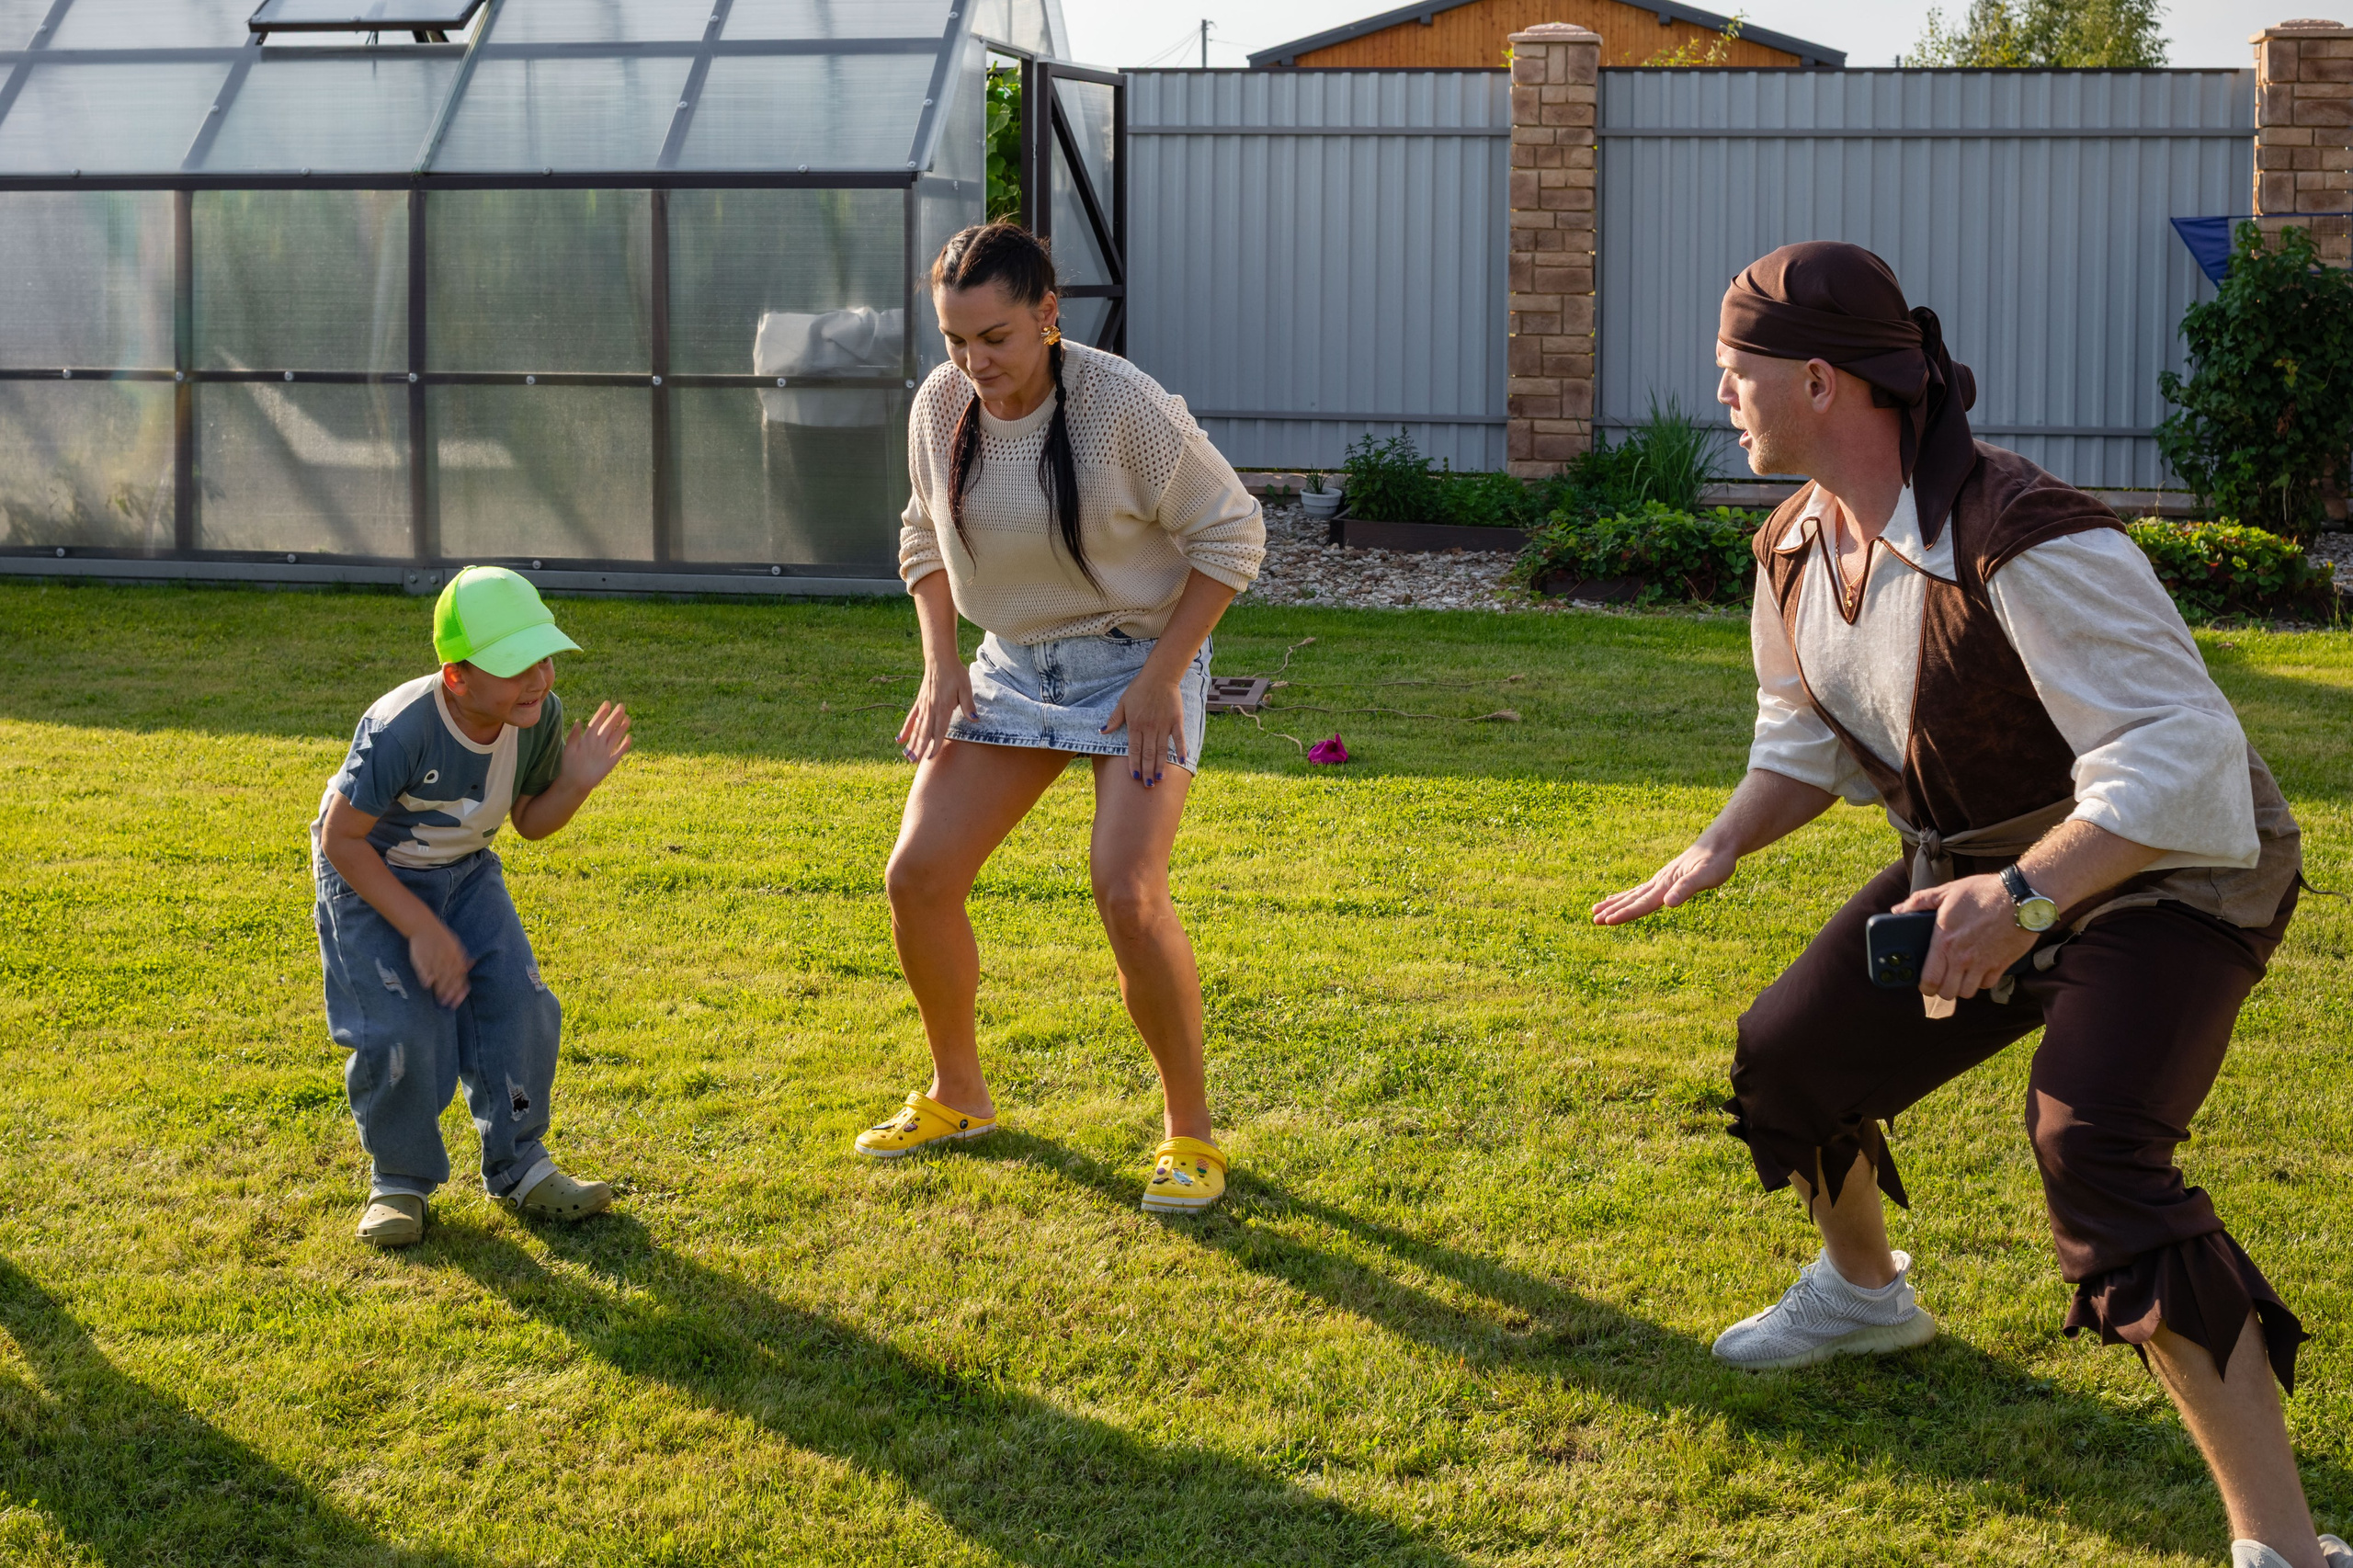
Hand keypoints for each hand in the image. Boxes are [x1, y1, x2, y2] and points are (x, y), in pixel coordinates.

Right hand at [408, 920, 471, 1007]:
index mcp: (456, 955)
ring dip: (441, 989)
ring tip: (441, 1001)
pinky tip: (428, 985)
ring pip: (439, 976)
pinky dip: (427, 977)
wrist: (423, 925)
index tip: (460, 999)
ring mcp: (434, 958)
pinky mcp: (422, 957)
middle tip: (451, 1005)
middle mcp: (447, 958)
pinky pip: (425, 969)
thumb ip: (462, 956)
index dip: (460, 988)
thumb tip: (472, 964)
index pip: (460, 975)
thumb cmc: (441, 936)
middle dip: (452, 992)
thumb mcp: (455, 944)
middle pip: (451, 978)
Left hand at [559, 702, 632, 792]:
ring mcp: (605, 752)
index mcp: (588, 738)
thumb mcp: (569, 749)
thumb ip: (574, 736)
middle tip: (621, 706)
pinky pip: (619, 752)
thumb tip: (579, 721)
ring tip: (628, 719)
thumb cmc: (569, 765)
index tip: (607, 703)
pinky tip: (629, 738)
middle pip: (608, 728)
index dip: (602, 713)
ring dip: (621, 728)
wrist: (574, 782)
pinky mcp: (610, 762)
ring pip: (615, 737)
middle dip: (614, 717)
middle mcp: (598, 743)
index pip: (596, 723)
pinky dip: (624, 746)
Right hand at [900, 663, 972, 763]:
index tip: (931, 758)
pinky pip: (911, 718)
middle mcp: (931, 708)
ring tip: (907, 756)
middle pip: (924, 732)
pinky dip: (906, 729)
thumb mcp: (966, 687)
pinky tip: (899, 739)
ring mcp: (923, 706)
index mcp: (943, 707)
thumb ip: (968, 705)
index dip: (934, 745)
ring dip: (911, 742)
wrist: (940, 659)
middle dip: (919, 748)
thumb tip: (974, 720)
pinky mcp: (919, 702)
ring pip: (916, 728)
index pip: (938, 730)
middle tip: (913, 762)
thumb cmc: (955, 673)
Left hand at [1105, 671, 1186, 786]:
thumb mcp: (1123, 702)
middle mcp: (1149, 728)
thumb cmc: (1139, 688)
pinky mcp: (1176, 720)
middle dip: (1147, 771)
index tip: (1134, 777)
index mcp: (1135, 724)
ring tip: (1159, 779)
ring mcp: (1163, 725)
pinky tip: (1181, 761)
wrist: (1159, 676)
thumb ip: (1114, 719)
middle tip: (1147, 785)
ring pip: (1161, 750)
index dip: (1134, 764)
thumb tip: (1102, 731)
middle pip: (1148, 754)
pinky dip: (1181, 750)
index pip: (1134, 750)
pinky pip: (1179, 738)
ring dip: (1160, 765)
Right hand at [1591, 841, 1738, 924]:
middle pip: (1632, 899)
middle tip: (1593, 919)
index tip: (1607, 921)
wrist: (1719, 844)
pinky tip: (1620, 898)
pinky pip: (1641, 891)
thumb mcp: (1706, 876)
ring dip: (1615, 903)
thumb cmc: (1716, 861)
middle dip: (1613, 910)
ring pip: (1633, 895)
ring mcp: (1660, 880)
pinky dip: (1627, 896)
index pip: (1642, 903)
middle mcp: (1659, 883)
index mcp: (1666, 885)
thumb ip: (1687, 888)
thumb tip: (1668, 903)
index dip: (1625, 913)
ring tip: (1595, 910)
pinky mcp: (1665, 880)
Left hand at [1895, 874, 2037, 999]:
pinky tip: (1979, 970)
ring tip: (1960, 977)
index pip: (1929, 979)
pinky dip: (1982, 982)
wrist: (2021, 897)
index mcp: (1944, 941)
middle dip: (1942, 989)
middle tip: (1943, 980)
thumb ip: (1920, 901)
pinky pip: (1987, 984)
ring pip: (1967, 992)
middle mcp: (1962, 957)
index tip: (1924, 984)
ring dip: (1962, 987)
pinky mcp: (2001, 965)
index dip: (1924, 987)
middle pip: (1947, 992)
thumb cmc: (1984, 892)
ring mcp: (1983, 963)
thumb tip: (1899, 910)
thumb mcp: (1947, 891)